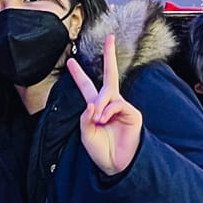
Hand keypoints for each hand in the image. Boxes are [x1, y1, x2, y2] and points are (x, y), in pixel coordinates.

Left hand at [67, 34, 143, 177]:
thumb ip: (85, 118)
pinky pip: (117, 104)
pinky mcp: (131, 113)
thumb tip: (93, 103)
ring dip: (100, 105)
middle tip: (110, 37)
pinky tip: (105, 119)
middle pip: (110, 74)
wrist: (116, 165)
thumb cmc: (100, 152)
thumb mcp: (86, 135)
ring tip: (98, 121)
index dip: (78, 75)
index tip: (70, 62)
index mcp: (95, 108)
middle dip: (109, 55)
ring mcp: (121, 107)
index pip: (86, 87)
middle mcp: (109, 104)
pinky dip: (108, 110)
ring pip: (109, 93)